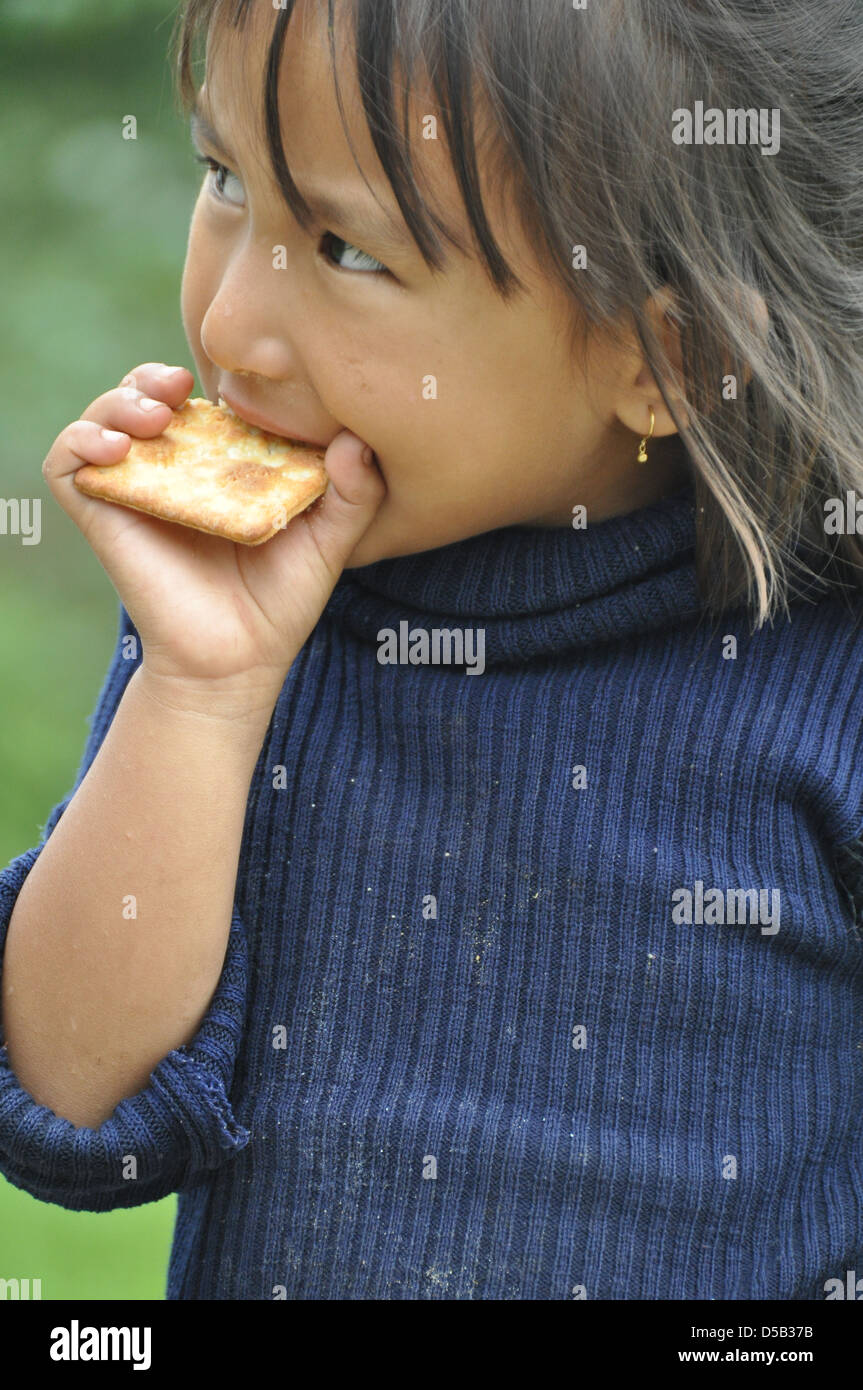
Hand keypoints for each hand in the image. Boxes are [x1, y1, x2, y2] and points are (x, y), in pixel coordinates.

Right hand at [43, 363, 386, 712]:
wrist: (239, 660)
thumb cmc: (283, 603)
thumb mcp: (331, 541)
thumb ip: (356, 492)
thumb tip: (355, 439)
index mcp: (219, 466)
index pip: (202, 399)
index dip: (208, 379)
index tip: (235, 384)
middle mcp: (172, 472)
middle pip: (144, 396)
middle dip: (152, 376)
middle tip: (180, 386)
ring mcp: (133, 493)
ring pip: (101, 417)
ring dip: (117, 400)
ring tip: (153, 417)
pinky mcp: (102, 516)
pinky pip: (66, 463)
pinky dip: (79, 441)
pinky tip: (117, 449)